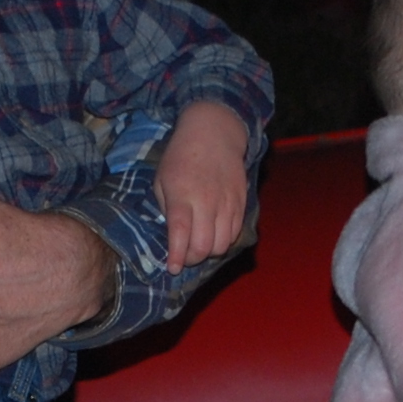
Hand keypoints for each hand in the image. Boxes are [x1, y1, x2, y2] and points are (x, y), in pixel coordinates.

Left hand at [157, 101, 253, 271]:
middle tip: (185, 256)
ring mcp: (226, 203)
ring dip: (209, 252)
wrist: (213, 133)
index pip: (181, 235)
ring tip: (200, 246)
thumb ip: (166, 209)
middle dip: (192, 259)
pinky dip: (224, 241)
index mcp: (181, 196)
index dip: (177, 257)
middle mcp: (206, 201)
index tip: (172, 267)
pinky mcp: (240, 203)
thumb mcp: (162, 179)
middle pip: (203, 246)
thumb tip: (172, 236)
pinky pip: (235, 233)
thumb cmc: (181, 156)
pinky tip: (214, 235)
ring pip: (222, 245)